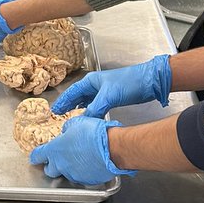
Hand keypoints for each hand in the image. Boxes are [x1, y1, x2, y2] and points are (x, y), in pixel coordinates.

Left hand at [29, 116, 135, 184]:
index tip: (35, 156)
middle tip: (57, 159)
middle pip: (49, 170)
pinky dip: (83, 171)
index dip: (36, 155)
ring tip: (80, 157)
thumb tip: (66, 132)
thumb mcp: (75, 123)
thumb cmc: (93, 134)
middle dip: (51, 166)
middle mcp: (61, 165)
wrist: (112, 149)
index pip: (37, 155)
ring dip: (69, 167)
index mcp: (55, 150)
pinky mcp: (87, 181)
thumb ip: (66, 130)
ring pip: (66, 174)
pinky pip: (81, 177)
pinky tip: (91, 162)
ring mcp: (74, 175)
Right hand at [52, 54, 171, 116]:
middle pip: (78, 96)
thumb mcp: (109, 95)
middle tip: (59, 115)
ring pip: (87, 101)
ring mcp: (104, 92)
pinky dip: (90, 111)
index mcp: (91, 81)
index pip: (72, 92)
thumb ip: (95, 108)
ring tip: (71, 117)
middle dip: (68, 105)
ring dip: (79, 109)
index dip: (63, 101)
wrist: (149, 82)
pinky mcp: (112, 98)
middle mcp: (95, 86)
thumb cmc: (129, 82)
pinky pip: (96, 106)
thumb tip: (85, 121)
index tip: (55, 110)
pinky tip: (89, 117)